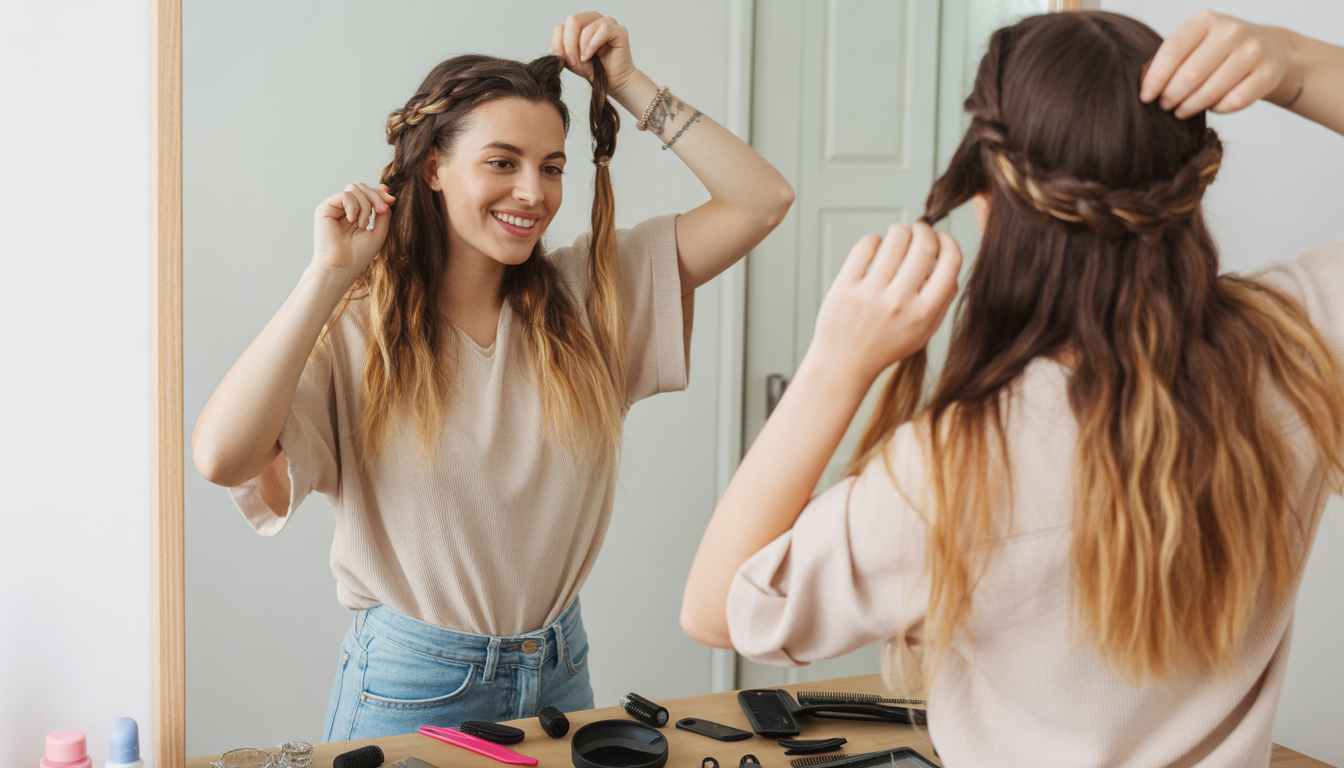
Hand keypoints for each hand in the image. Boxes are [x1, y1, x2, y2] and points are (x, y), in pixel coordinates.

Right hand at [312, 182, 394, 278]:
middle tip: (382, 210)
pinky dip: (354, 207)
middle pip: (361, 187)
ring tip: (363, 225)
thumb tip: (385, 189)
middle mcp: (344, 209)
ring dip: (365, 206)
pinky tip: (352, 221)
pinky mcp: (325, 208)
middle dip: (376, 196)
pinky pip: (345, 195)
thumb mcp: (379, 230)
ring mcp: (334, 208)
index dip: (379, 192)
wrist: (342, 267)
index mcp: (357, 214)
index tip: (391, 200)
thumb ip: (383, 211)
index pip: (367, 193)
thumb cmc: (359, 254)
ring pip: (355, 189)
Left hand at [552, 12, 637, 97]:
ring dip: (582, 46)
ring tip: (584, 59)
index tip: (567, 60)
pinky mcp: (620, 31)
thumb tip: (557, 46)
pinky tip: (590, 56)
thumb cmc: (596, 70)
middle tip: (574, 60)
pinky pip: (603, 30)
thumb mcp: (572, 61)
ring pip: (586, 26)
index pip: (563, 25)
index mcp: (582, 23)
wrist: (614, 83)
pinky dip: (593, 45)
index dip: (561, 43)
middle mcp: (595, 19)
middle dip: (570, 43)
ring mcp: (608, 23)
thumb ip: (562, 51)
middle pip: (573, 20)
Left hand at [806, 222, 961, 384]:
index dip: (949, 242)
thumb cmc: (885, 345)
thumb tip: (949, 261)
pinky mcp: (845, 287)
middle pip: (924, 245)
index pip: (951, 262)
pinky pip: (865, 245)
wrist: (843, 364)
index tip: (942, 238)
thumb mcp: (924, 332)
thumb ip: (942, 300)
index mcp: (924, 314)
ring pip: (895, 240)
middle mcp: (899, 303)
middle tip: (920, 229)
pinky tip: (875, 247)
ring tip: (898, 236)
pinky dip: (874, 239)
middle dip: (924, 230)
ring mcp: (870, 295)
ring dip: (900, 230)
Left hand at [1141, 11, 1294, 117]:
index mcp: (1206, 21)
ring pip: (1210, 92)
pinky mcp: (1268, 73)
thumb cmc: (1218, 50)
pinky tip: (1211, 106)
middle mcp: (1231, 31)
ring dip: (1190, 107)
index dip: (1155, 78)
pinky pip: (1233, 102)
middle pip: (1189, 76)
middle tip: (1165, 106)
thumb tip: (1145, 88)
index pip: (1173, 51)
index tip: (1145, 97)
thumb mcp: (1194, 44)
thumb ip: (1170, 59)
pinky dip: (1217, 109)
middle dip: (1170, 97)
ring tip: (1181, 110)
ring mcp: (1253, 51)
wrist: (1269, 48)